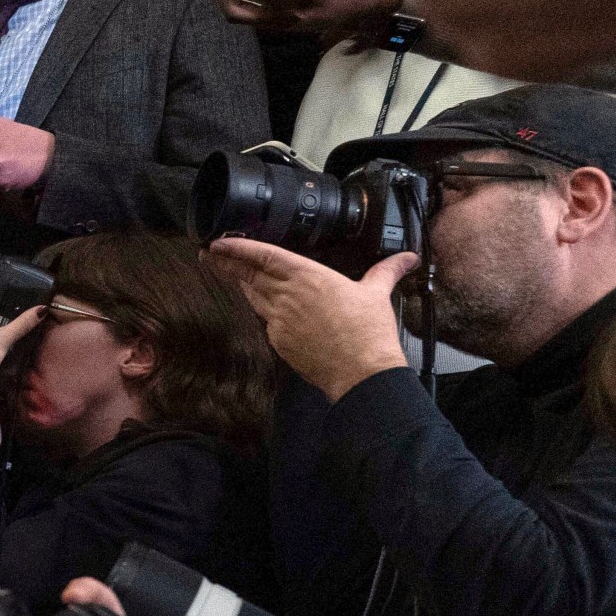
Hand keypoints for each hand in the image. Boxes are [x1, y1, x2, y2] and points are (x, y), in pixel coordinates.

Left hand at [205, 239, 413, 400]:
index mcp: (308, 278)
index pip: (266, 257)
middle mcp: (288, 296)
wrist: (360, 372)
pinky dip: (262, 310)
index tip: (219, 243)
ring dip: (240, 284)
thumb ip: (386, 271)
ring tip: (225, 272)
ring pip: (254, 296)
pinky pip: (266, 321)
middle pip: (250, 275)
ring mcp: (279, 320)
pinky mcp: (279, 341)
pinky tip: (260, 306)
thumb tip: (406, 258)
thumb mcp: (377, 294)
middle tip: (209, 254)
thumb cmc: (368, 333)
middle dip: (228, 264)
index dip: (239, 248)